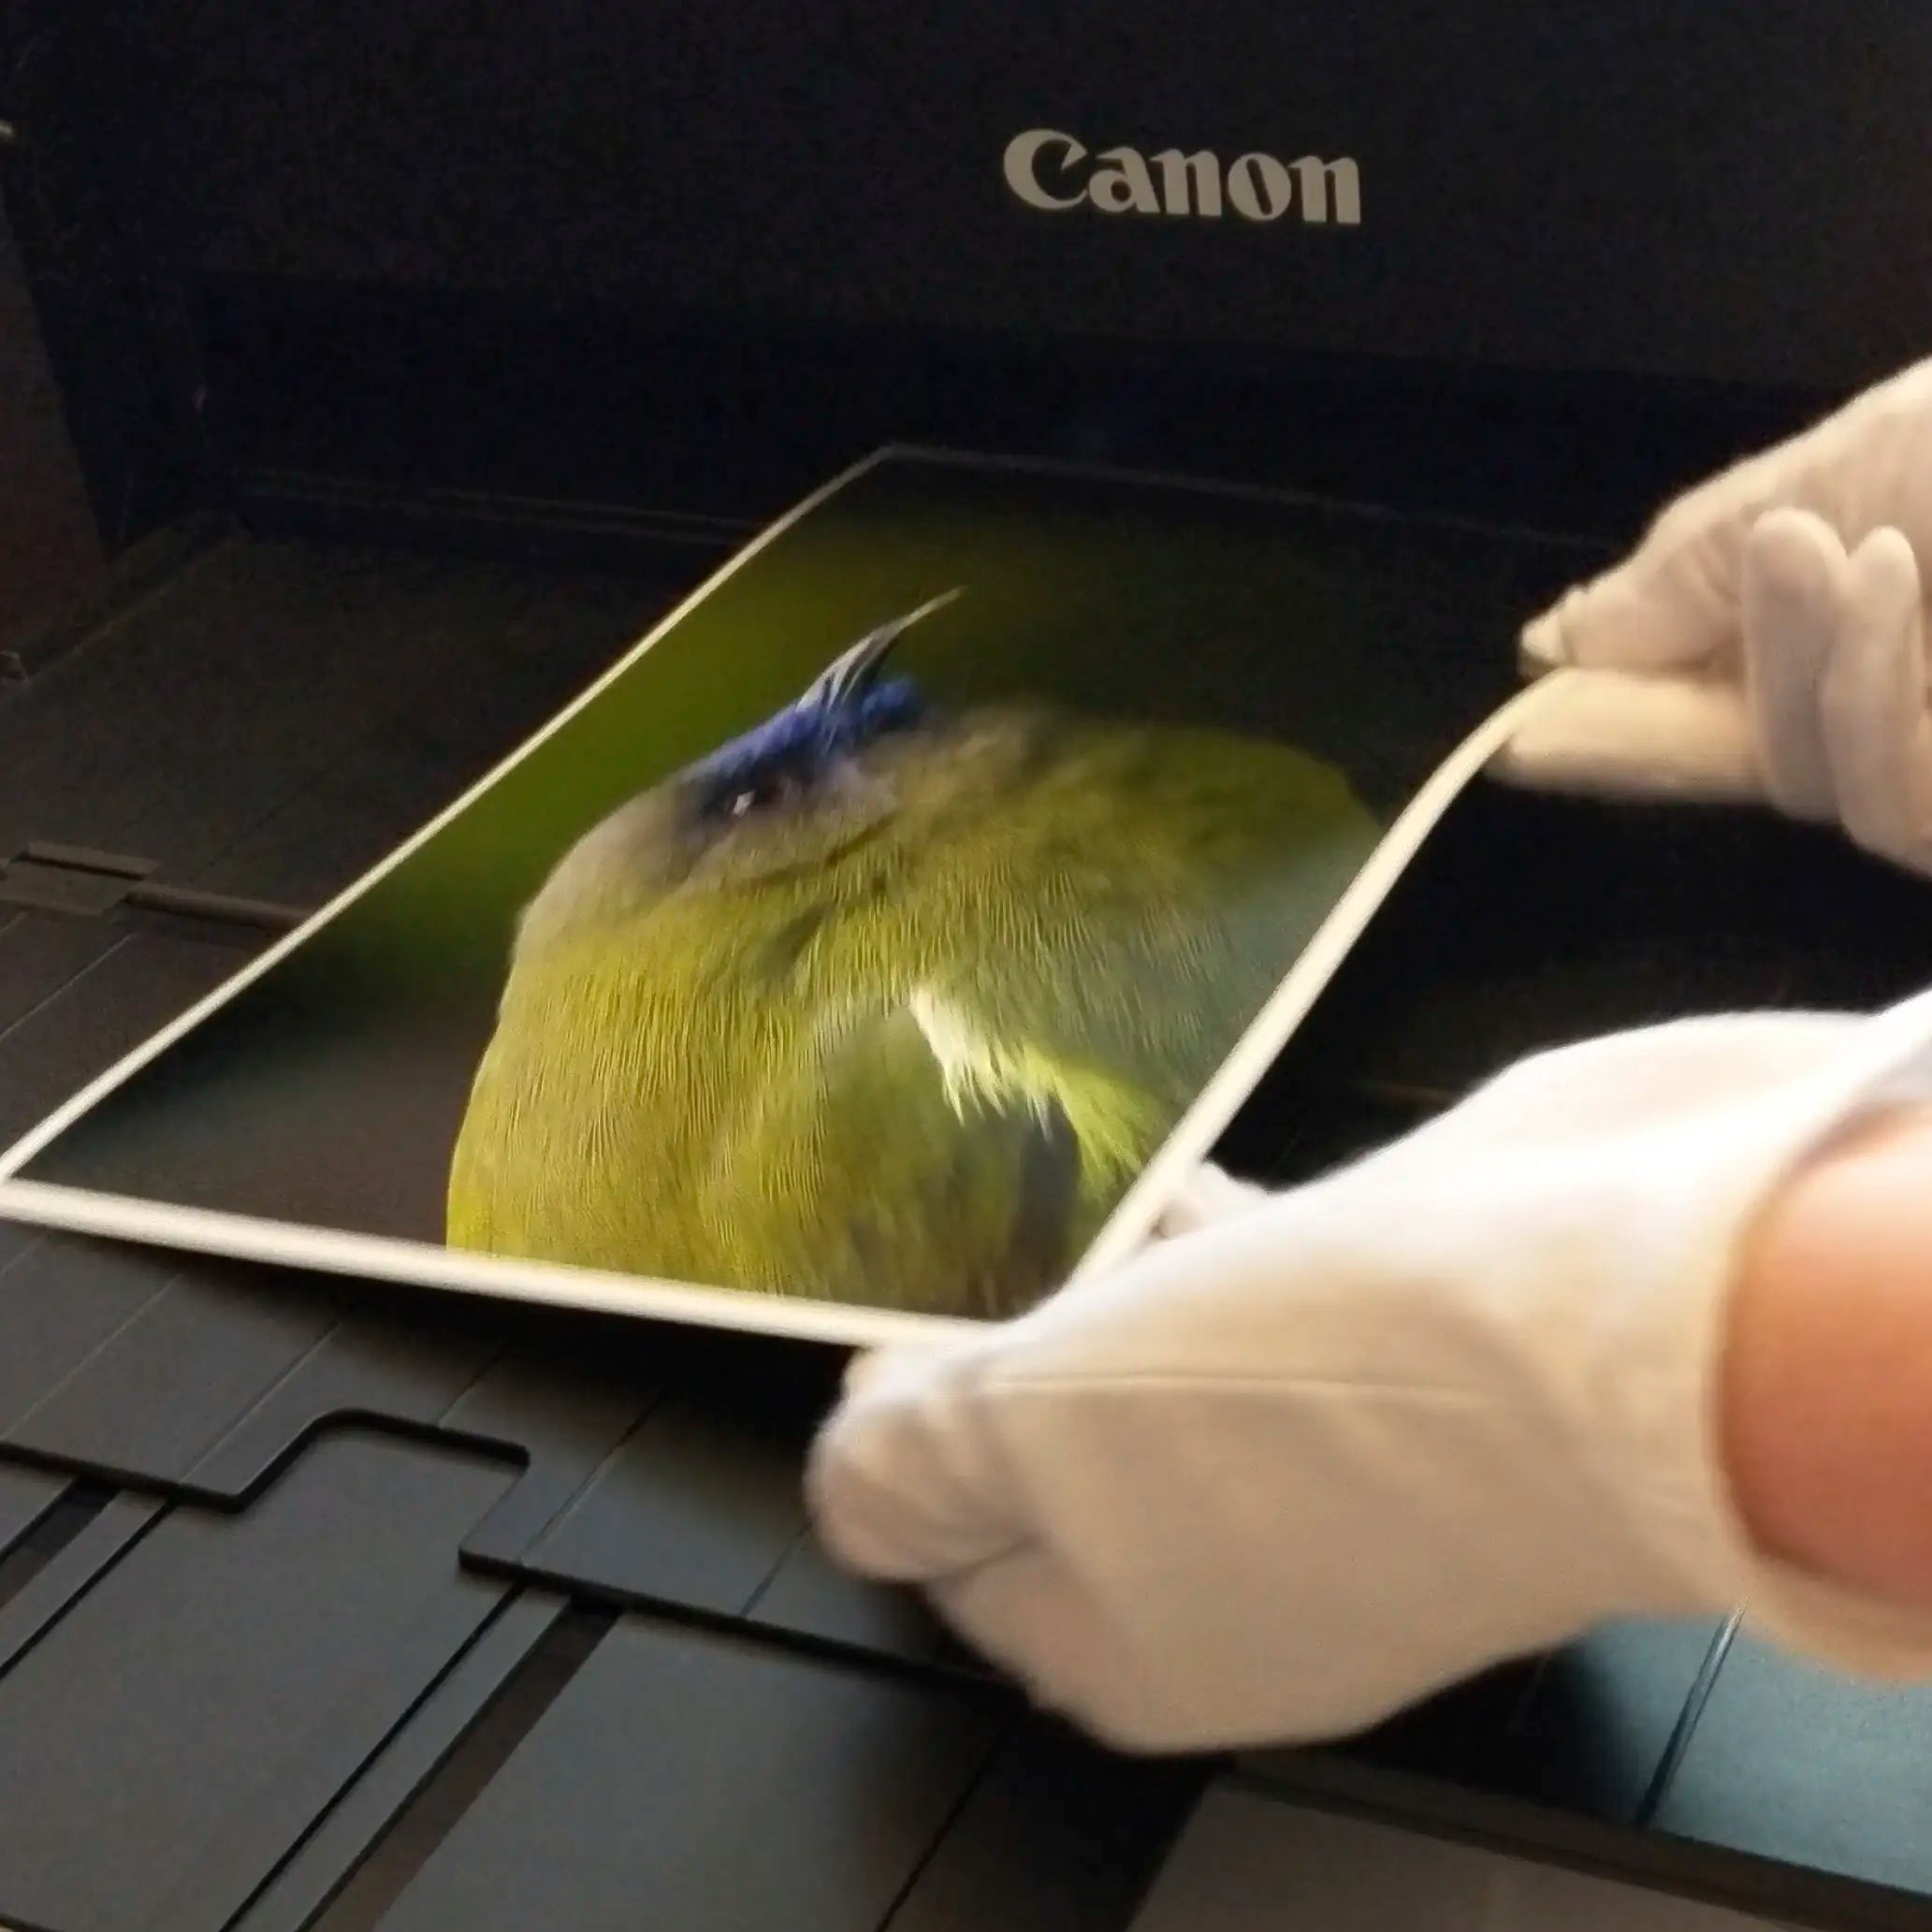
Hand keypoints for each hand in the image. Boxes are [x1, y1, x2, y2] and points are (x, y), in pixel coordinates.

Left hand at [806, 991, 1931, 1753]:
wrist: (1600, 1321)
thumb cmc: (1302, 1401)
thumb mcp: (1029, 1432)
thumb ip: (905, 1461)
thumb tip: (852, 1478)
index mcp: (1138, 1646)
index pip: (965, 1572)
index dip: (902, 1459)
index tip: (873, 1363)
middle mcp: (1246, 1576)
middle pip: (1075, 1474)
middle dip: (1013, 1373)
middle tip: (961, 1274)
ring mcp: (1347, 1469)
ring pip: (1180, 1383)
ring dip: (1117, 1306)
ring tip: (1068, 1213)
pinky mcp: (1419, 1364)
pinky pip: (1282, 1311)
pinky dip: (1223, 1254)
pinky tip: (1193, 1188)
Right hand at [1494, 357, 1931, 875]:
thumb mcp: (1847, 459)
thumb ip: (1693, 564)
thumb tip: (1555, 640)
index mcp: (1869, 618)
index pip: (1725, 704)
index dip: (1624, 726)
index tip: (1525, 737)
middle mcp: (1913, 706)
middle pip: (1768, 755)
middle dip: (1751, 659)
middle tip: (1779, 551)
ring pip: (1820, 784)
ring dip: (1816, 665)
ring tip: (1850, 548)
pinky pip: (1882, 804)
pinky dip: (1870, 702)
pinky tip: (1897, 584)